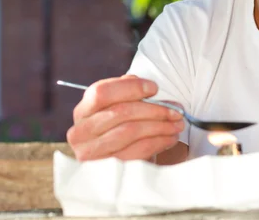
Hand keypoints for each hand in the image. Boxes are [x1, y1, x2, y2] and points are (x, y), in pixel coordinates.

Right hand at [67, 75, 184, 160]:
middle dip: (154, 109)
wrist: (115, 169)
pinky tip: (170, 138)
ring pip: (130, 131)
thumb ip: (128, 94)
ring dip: (160, 126)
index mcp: (83, 110)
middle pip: (120, 112)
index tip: (154, 88)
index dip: (131, 88)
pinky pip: (137, 151)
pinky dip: (159, 142)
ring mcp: (91, 153)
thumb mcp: (120, 110)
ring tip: (177, 124)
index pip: (102, 92)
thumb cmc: (120, 130)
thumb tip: (148, 89)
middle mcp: (81, 132)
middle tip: (176, 110)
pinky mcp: (105, 170)